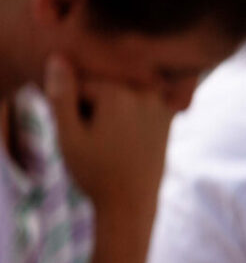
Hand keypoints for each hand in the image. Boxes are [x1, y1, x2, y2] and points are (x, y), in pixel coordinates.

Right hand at [45, 55, 173, 217]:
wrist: (131, 202)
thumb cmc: (96, 172)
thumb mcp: (68, 135)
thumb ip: (61, 95)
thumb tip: (59, 59)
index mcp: (118, 93)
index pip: (79, 83)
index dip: (72, 107)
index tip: (83, 133)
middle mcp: (144, 92)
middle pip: (103, 85)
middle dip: (93, 105)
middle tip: (101, 139)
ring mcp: (161, 102)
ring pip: (121, 93)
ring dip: (111, 109)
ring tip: (113, 140)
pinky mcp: (169, 114)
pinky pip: (139, 102)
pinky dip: (129, 114)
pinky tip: (128, 138)